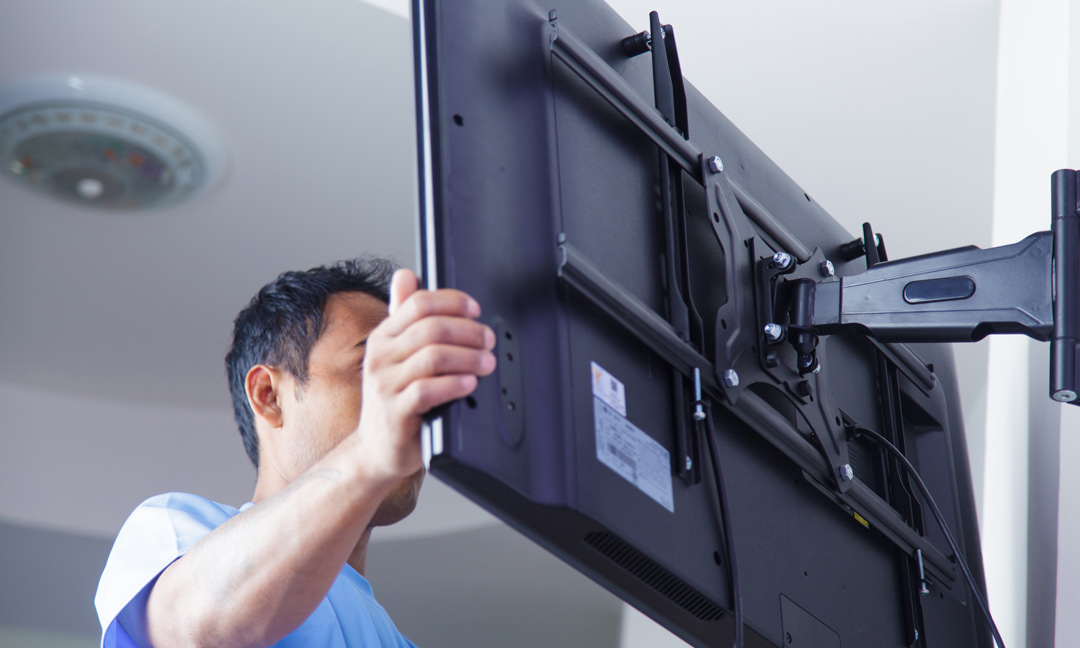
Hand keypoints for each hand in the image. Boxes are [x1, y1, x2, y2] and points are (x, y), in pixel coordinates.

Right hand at [354, 269, 495, 480]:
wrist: (376, 448)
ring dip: (468, 357)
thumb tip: (406, 275)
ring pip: (433, 357)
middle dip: (468, 331)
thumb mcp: (395, 354)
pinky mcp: (395, 412)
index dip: (452, 301)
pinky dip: (454, 384)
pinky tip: (470, 384)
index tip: (476, 309)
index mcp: (383, 337)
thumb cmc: (394, 399)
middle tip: (488, 340)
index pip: (418, 303)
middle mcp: (380, 356)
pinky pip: (428, 390)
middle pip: (431, 328)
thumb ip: (403, 317)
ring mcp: (385, 385)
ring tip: (487, 363)